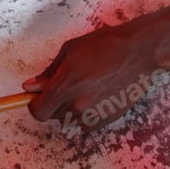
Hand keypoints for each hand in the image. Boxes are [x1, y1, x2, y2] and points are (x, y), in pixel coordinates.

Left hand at [22, 18, 163, 131]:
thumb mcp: (70, 51)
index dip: (35, 104)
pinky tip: (98, 93)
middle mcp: (78, 105)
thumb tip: (29, 87)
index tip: (39, 96)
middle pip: (52, 116)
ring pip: (70, 120)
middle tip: (68, 84)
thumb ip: (48, 73)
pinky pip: (86, 122)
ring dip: (71, 108)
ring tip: (87, 86)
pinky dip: (87, 112)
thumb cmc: (105, 45)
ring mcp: (94, 115)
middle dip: (54, 102)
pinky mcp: (107, 120)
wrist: (140, 53)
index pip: (38, 111)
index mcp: (66, 85)